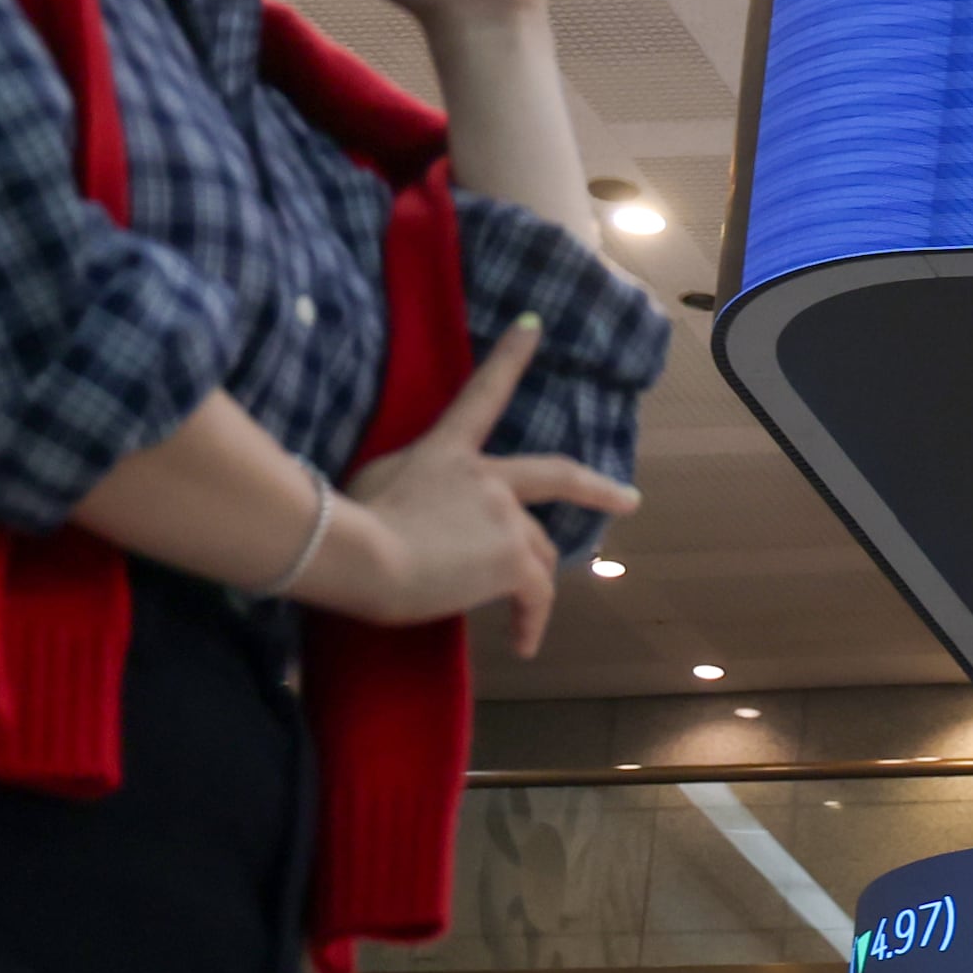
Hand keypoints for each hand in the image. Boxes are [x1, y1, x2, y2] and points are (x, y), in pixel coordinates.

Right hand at [311, 319, 636, 653]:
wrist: (359, 550)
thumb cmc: (347, 522)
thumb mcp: (372, 484)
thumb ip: (409, 486)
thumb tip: (422, 511)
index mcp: (447, 451)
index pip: (482, 394)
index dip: (508, 357)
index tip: (533, 326)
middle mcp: (488, 476)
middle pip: (555, 477)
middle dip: (596, 489)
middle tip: (625, 499)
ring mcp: (505, 514)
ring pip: (538, 554)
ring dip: (530, 587)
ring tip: (521, 623)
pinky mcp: (513, 557)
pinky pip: (534, 596)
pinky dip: (531, 621)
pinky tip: (522, 645)